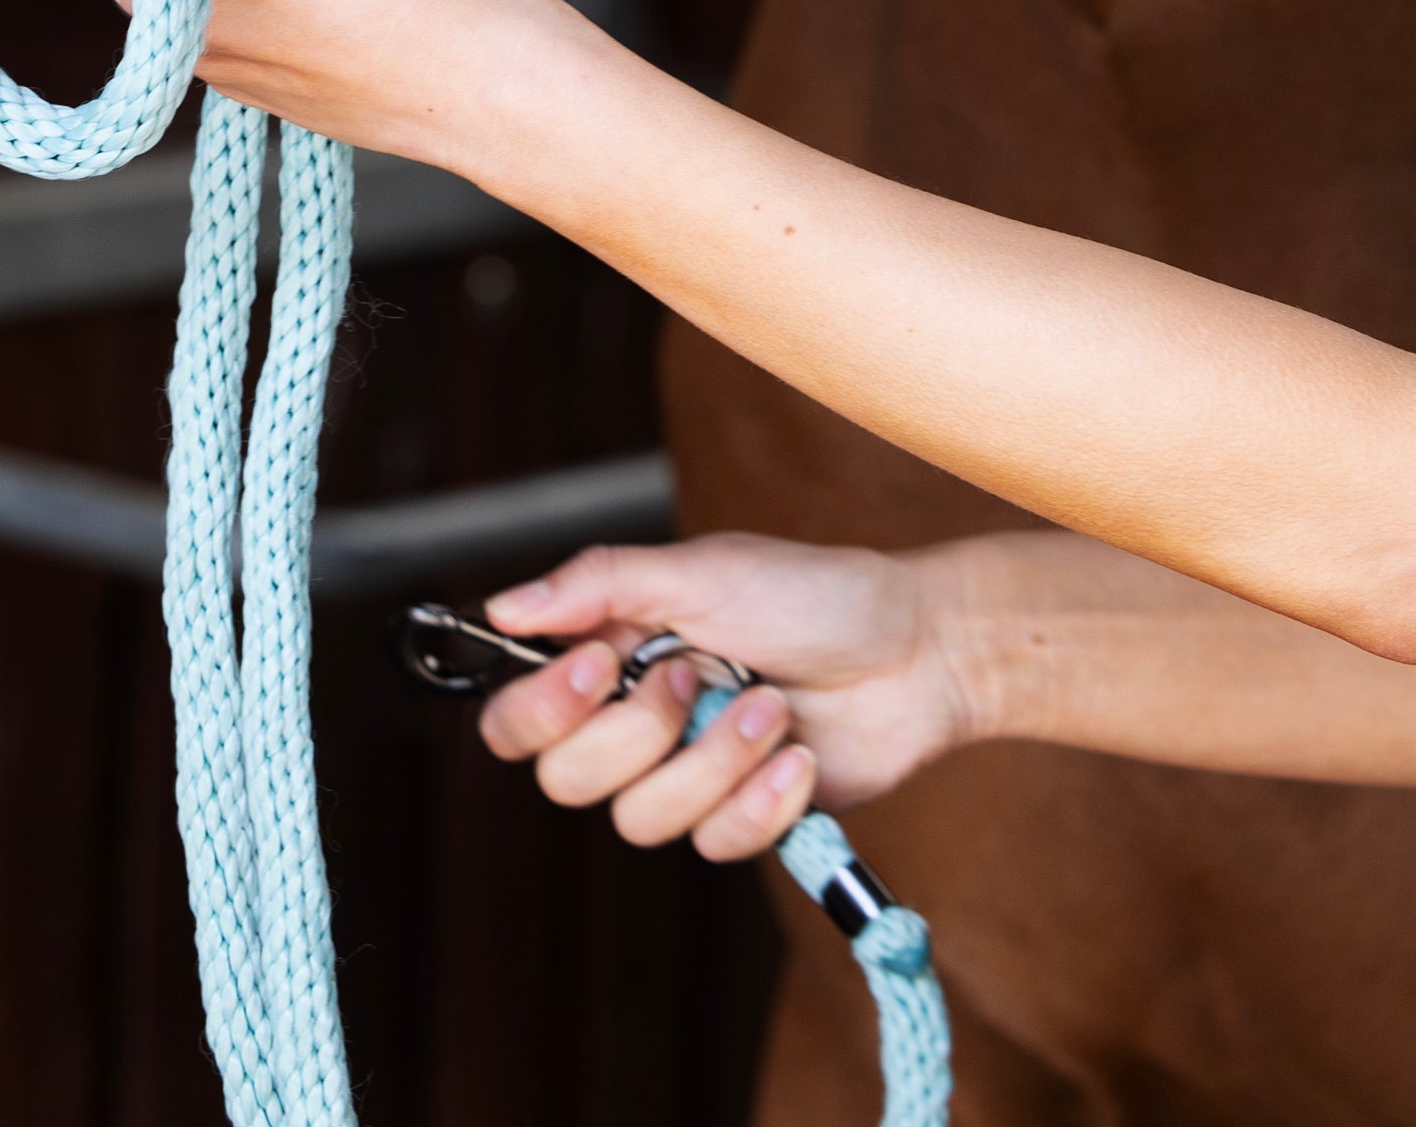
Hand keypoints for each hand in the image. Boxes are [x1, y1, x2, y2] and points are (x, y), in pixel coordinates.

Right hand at [470, 534, 980, 860]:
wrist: (914, 650)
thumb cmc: (809, 593)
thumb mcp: (701, 571)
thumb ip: (600, 585)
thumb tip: (501, 609)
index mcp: (610, 655)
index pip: (517, 719)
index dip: (541, 708)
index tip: (598, 666)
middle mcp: (637, 722)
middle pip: (568, 781)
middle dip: (638, 734)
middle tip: (697, 675)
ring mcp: (689, 775)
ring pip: (642, 820)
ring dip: (714, 762)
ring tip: (770, 708)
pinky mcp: (743, 817)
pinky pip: (716, 845)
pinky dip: (761, 800)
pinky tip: (797, 756)